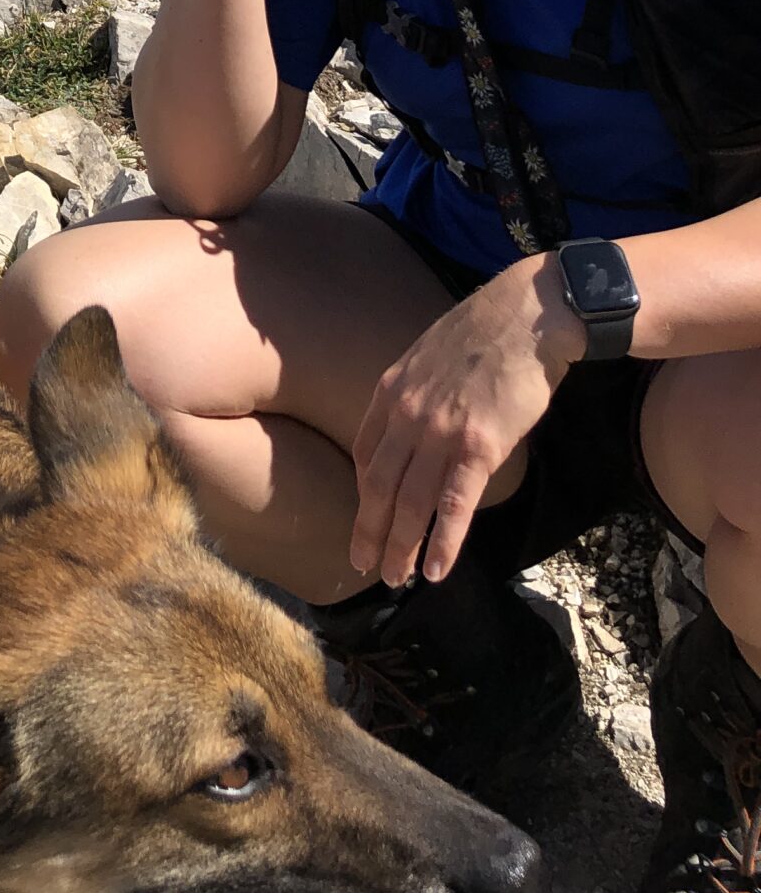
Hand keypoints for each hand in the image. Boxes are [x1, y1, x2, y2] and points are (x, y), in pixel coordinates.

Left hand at [350, 262, 583, 587]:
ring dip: (400, 546)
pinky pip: (454, 504)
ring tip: (394, 578)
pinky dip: (443, 542)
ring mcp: (441, 432)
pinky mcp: (479, 446)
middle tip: (363, 565)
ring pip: (410, 502)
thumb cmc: (486, 332)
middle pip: (377, 485)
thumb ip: (415, 391)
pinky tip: (435, 570)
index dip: (363, 492)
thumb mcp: (429, 354)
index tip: (365, 516)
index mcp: (391, 390)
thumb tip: (416, 420)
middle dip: (369, 530)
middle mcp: (407, 414)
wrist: (528, 314)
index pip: (364, 452)